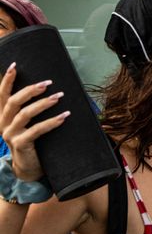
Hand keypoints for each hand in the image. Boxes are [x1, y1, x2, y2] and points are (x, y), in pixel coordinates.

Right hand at [0, 62, 69, 180]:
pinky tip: (64, 116)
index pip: (2, 94)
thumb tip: (48, 89)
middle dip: (30, 90)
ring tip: (59, 97)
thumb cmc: (32, 142)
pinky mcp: (21, 144)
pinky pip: (36, 130)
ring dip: (43, 103)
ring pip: (25, 114)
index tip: (14, 66)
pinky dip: (51, 122)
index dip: (6, 80)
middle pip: (13, 101)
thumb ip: (29, 110)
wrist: (28, 168)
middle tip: (48, 83)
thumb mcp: (27, 124)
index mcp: (3, 116)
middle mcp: (3, 123)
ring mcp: (10, 134)